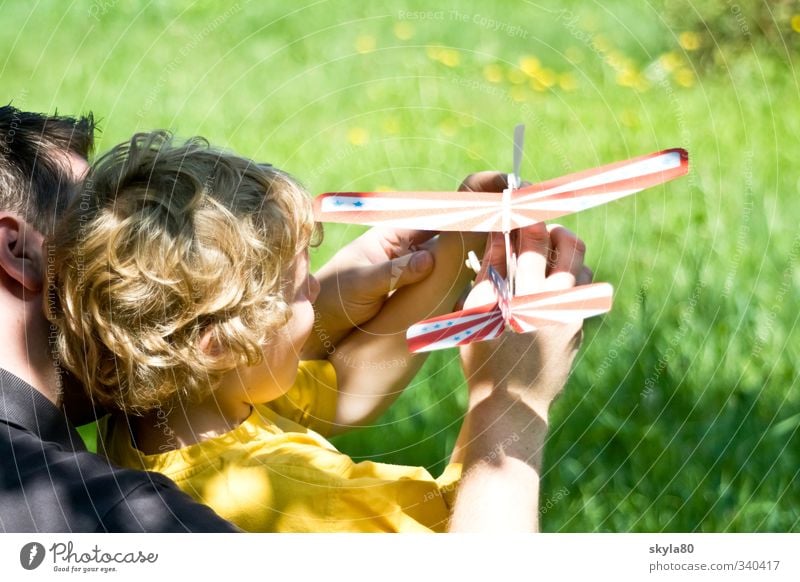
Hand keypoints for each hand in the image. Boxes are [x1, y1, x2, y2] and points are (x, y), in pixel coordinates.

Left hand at [303, 171, 511, 359]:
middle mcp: (419, 248)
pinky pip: (461, 286)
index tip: (509, 186)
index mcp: (402, 233)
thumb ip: (393, 271)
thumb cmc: (333, 300)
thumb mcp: (360, 283)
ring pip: (470, 257)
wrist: (320, 333)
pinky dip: (480, 285)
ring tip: (523, 251)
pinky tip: (498, 291)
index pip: (447, 205)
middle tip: (532, 218)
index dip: (479, 192)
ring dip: (494, 253)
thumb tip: (428, 259)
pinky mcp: (430, 297)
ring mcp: (428, 272)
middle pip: (467, 226)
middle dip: (499, 219)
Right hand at [460, 223, 591, 413]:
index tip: (517, 209)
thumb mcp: (476, 317)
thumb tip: (497, 239)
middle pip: (571, 246)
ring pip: (582, 268)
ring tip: (543, 259)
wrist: (513, 408)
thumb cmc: (483, 362)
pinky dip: (565, 282)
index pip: (532, 242)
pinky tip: (544, 291)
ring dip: (565, 256)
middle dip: (553, 229)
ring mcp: (573, 317)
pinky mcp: (578, 330)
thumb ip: (488, 274)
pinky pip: (579, 294)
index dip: (525, 219)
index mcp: (528, 296)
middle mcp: (558, 302)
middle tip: (536, 229)